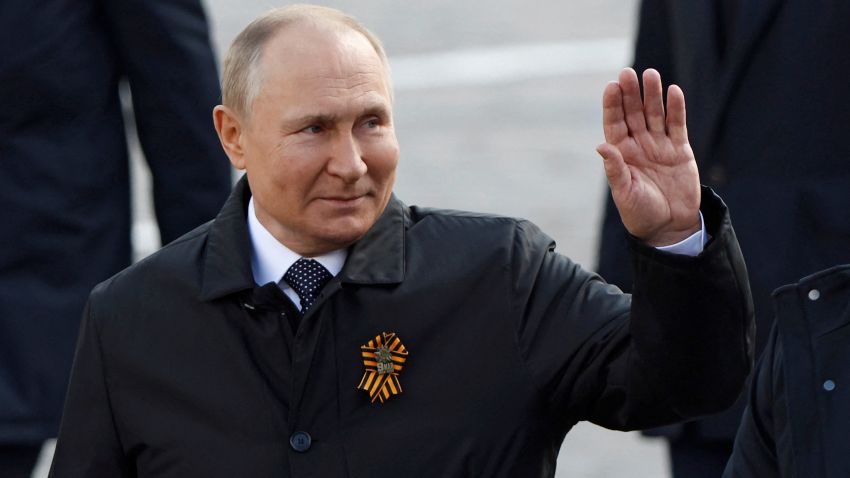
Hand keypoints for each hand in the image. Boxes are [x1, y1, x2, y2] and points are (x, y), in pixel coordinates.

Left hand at [597, 68, 700, 246]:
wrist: (669, 227)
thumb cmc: (640, 213)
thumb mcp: (625, 193)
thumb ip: (615, 169)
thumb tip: (601, 146)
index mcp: (621, 154)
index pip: (614, 123)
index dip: (612, 105)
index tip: (611, 86)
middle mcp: (638, 145)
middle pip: (634, 113)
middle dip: (631, 93)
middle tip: (629, 73)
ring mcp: (659, 145)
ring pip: (655, 114)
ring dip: (652, 95)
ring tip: (651, 75)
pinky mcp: (680, 149)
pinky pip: (677, 125)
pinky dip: (676, 108)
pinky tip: (673, 92)